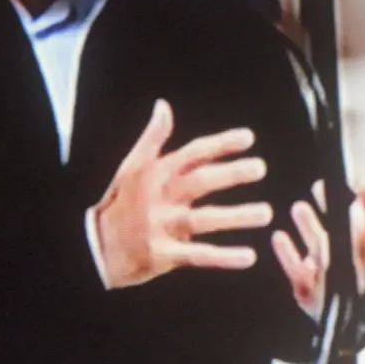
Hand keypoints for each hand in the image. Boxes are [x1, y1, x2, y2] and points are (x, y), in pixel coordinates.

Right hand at [93, 99, 272, 289]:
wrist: (98, 246)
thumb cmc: (121, 202)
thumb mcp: (131, 166)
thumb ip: (152, 137)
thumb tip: (163, 105)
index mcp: (156, 173)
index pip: (192, 153)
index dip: (220, 144)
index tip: (249, 138)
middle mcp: (160, 197)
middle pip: (200, 182)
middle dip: (230, 174)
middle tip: (260, 168)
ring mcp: (162, 226)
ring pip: (204, 219)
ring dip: (236, 216)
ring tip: (266, 213)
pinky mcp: (164, 255)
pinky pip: (199, 255)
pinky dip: (224, 257)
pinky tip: (249, 257)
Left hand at [272, 158, 364, 321]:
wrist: (344, 298)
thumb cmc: (357, 249)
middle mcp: (358, 264)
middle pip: (355, 242)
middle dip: (343, 217)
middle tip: (325, 188)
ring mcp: (335, 280)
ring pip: (325, 256)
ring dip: (312, 231)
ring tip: (298, 208)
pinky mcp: (311, 291)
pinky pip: (300, 275)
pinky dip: (289, 257)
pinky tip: (279, 237)